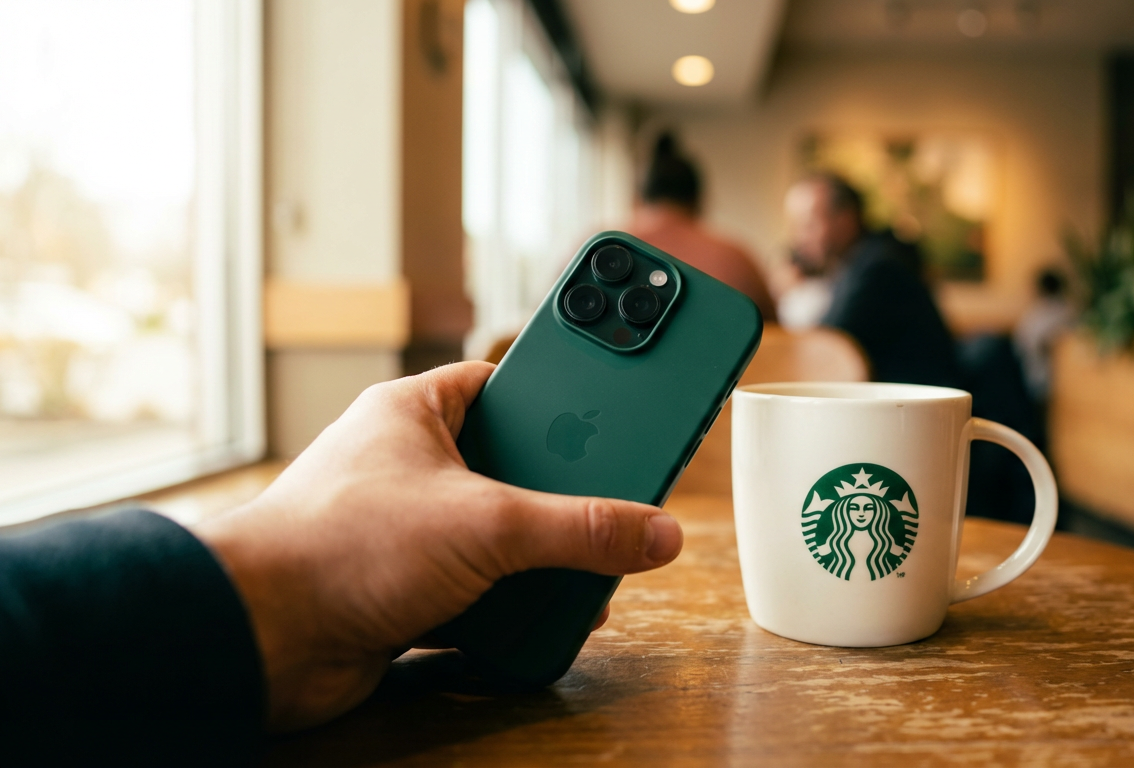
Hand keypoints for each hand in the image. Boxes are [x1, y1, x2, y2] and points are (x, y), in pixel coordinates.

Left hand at [195, 362, 682, 731]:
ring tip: (584, 575)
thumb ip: (579, 527)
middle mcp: (408, 466)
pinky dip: (508, 609)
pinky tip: (538, 620)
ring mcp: (405, 532)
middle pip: (514, 470)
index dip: (562, 392)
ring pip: (498, 538)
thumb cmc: (339, 547)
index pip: (505, 382)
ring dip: (539, 564)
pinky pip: (477, 593)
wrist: (258, 641)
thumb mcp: (487, 524)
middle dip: (561, 499)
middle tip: (615, 505)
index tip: (617, 402)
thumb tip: (653, 532)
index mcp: (416, 413)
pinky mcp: (403, 592)